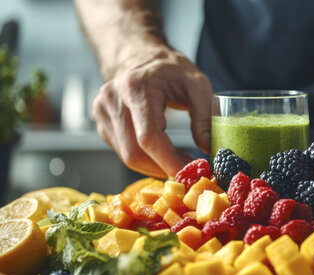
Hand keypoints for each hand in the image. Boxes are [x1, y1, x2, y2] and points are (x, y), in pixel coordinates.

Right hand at [92, 48, 212, 177]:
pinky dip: (145, 159)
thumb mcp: (198, 85)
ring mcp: (102, 112)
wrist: (140, 56)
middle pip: (134, 152)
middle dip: (164, 168)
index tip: (189, 175)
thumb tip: (209, 149)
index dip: (169, 161)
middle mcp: (112, 99)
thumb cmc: (170, 70)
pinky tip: (162, 154)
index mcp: (136, 87)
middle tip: (189, 173)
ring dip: (155, 166)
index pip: (149, 136)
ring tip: (179, 162)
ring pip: (127, 156)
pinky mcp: (101, 123)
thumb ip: (205, 116)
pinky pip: (123, 152)